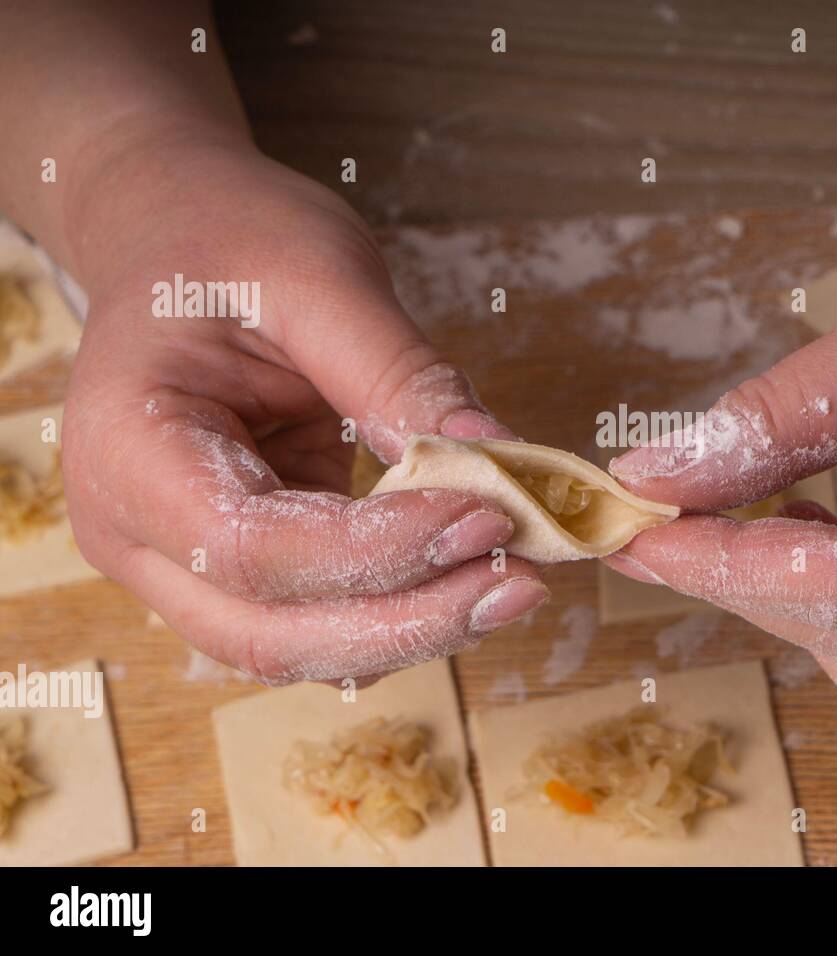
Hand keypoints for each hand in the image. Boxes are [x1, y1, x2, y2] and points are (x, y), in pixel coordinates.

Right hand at [62, 137, 547, 683]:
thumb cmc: (229, 242)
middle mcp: (134, 531)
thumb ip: (402, 375)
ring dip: (412, 630)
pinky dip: (398, 609)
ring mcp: (178, 562)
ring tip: (512, 584)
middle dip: (406, 622)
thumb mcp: (320, 278)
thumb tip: (499, 462)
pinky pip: (318, 618)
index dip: (378, 550)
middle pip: (270, 633)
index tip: (488, 516)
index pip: (251, 546)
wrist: (177, 241)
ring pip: (297, 646)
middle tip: (520, 584)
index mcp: (126, 447)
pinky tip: (471, 575)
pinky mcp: (238, 567)